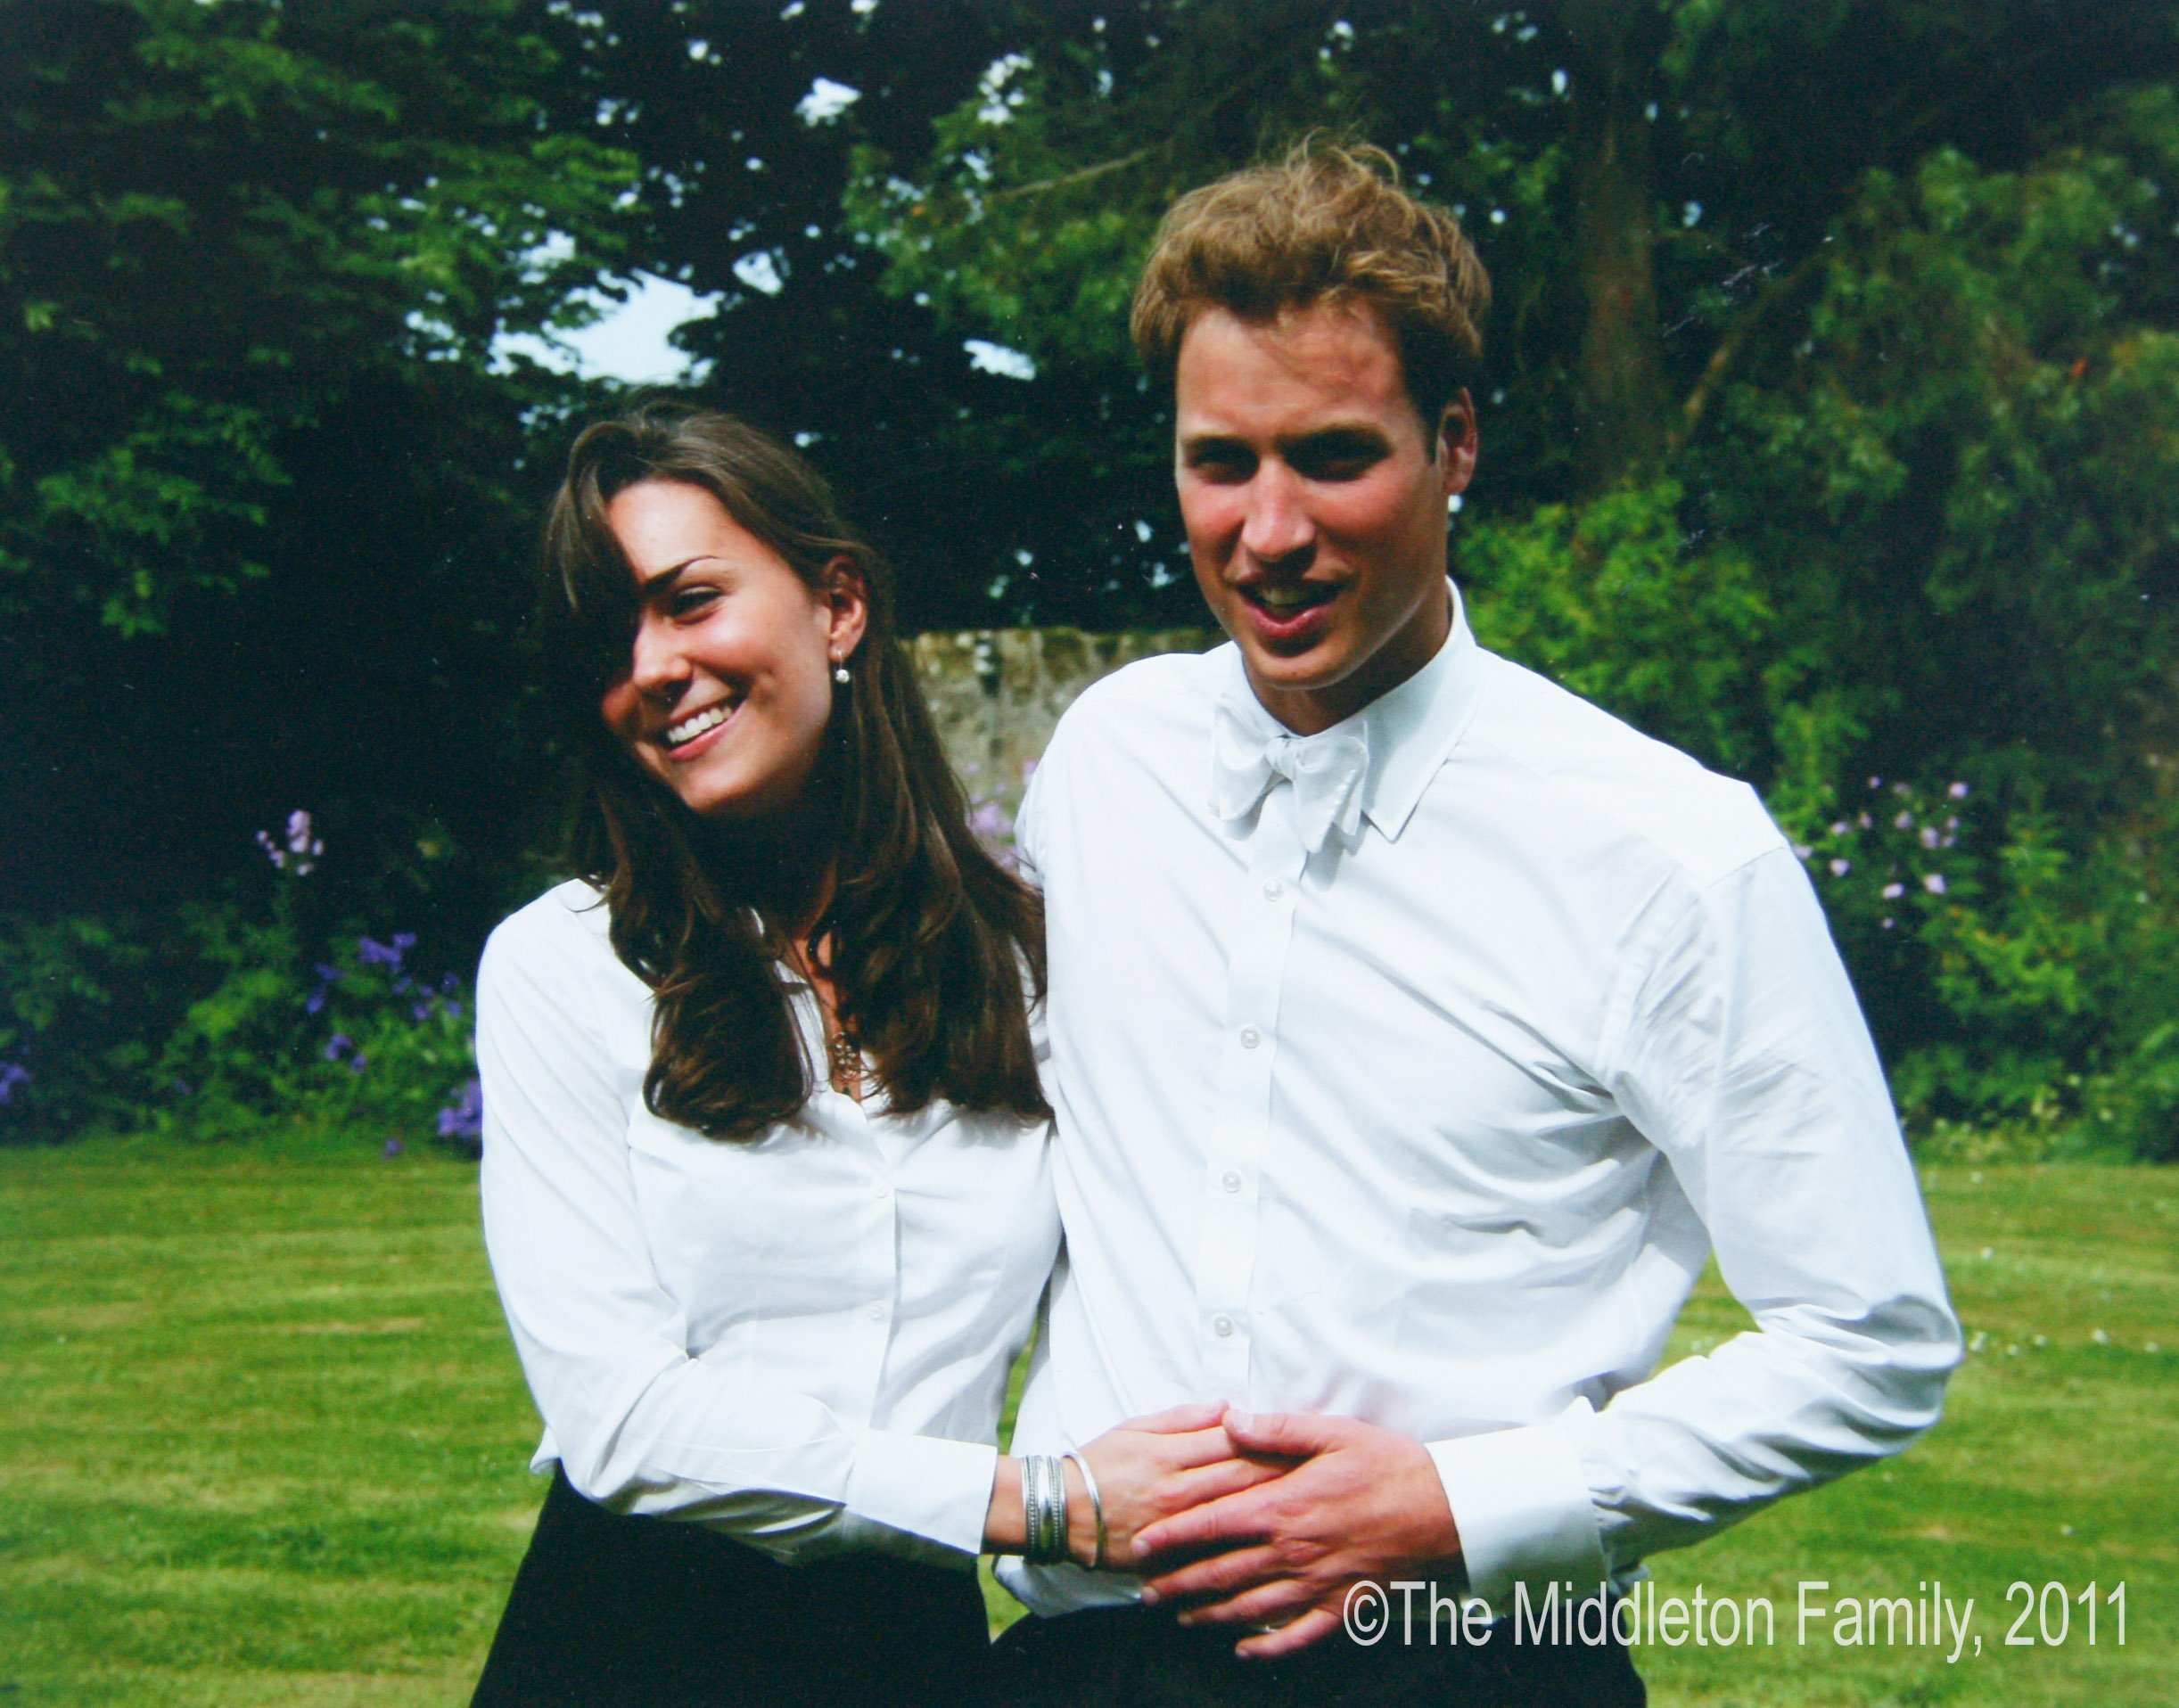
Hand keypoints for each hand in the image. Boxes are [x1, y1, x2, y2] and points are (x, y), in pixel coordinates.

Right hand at [1072, 1402, 1290, 1567]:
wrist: (1062, 1512)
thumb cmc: (1099, 1463)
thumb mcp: (1136, 1427)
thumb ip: (1183, 1418)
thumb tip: (1227, 1407)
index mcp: (1171, 1455)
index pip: (1232, 1443)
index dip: (1270, 1439)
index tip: (1302, 1438)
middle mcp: (1178, 1491)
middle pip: (1242, 1480)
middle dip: (1285, 1475)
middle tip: (1322, 1472)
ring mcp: (1176, 1528)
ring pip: (1235, 1519)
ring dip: (1273, 1512)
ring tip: (1310, 1508)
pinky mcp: (1170, 1558)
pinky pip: (1214, 1555)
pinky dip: (1244, 1552)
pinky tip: (1275, 1550)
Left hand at [1130, 1411, 1461, 1659]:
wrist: (1441, 1507)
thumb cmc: (1386, 1465)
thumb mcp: (1330, 1432)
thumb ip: (1274, 1429)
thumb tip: (1229, 1421)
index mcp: (1284, 1507)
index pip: (1213, 1524)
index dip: (1174, 1536)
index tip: (1143, 1545)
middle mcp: (1292, 1551)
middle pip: (1222, 1573)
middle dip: (1179, 1584)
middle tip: (1147, 1591)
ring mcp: (1316, 1583)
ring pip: (1251, 1608)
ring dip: (1211, 1614)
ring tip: (1183, 1616)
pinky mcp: (1342, 1605)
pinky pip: (1298, 1635)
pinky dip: (1269, 1647)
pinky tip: (1247, 1651)